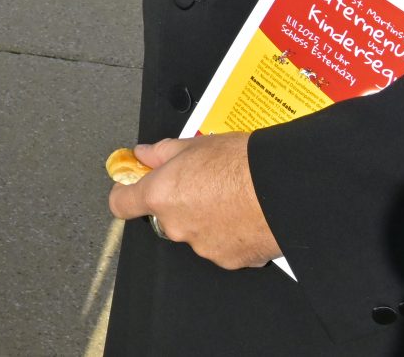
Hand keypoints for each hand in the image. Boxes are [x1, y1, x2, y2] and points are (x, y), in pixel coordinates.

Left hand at [106, 134, 280, 269]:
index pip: (122, 203)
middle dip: (179, 202)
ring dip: (206, 219)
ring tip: (231, 197)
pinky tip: (244, 215)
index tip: (129, 186)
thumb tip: (145, 154)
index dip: (124, 194)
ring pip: (196, 232)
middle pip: (165, 217)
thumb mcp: (194, 144)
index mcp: (161, 195)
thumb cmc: (242, 163)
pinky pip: (222, 245)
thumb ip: (162, 152)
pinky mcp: (229, 260)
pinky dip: (229, 234)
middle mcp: (176, 226)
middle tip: (203, 183)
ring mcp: (202, 246)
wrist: (282, 189)